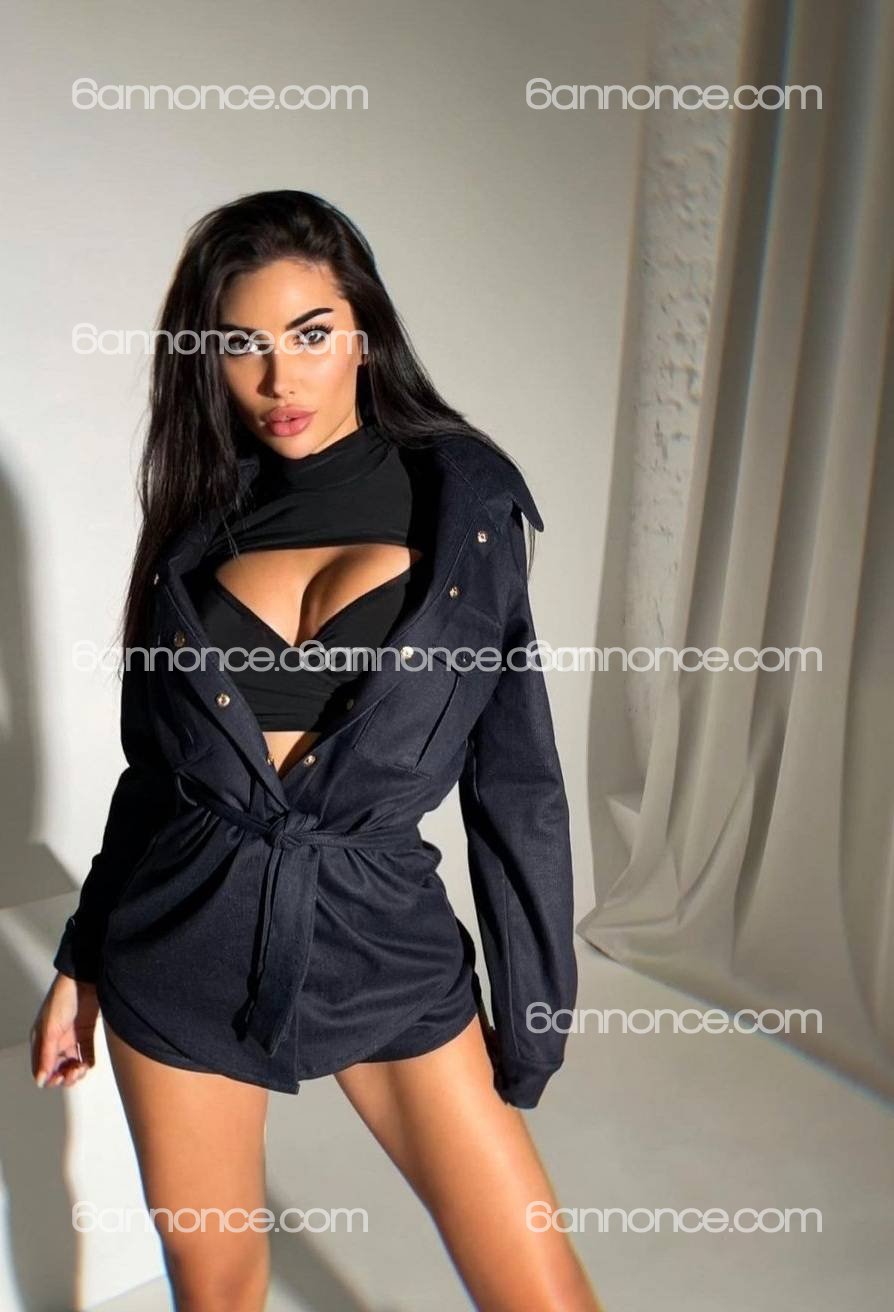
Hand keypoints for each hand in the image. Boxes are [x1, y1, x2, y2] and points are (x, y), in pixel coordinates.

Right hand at [30, 971, 99, 1087]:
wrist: (86, 978)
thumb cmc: (63, 997)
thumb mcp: (51, 1029)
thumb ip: (47, 1055)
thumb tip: (41, 1080)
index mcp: (42, 1040)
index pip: (42, 1068)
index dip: (49, 1078)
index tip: (59, 1078)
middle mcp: (55, 1041)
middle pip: (57, 1069)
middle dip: (64, 1076)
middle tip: (72, 1072)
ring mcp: (71, 1037)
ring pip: (72, 1064)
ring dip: (76, 1071)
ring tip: (81, 1068)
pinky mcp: (86, 1033)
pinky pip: (86, 1054)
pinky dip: (87, 1062)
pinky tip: (88, 1063)